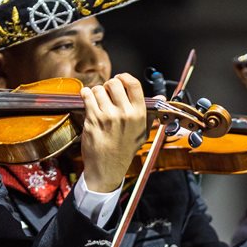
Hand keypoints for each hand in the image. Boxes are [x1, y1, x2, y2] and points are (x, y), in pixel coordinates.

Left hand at [79, 73, 147, 193]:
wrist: (107, 169)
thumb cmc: (124, 151)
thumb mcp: (142, 133)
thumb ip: (150, 113)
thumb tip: (161, 96)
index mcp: (139, 114)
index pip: (133, 84)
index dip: (124, 77)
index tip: (119, 79)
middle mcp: (124, 114)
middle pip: (114, 83)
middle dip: (108, 85)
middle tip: (107, 92)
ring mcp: (107, 117)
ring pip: (98, 89)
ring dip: (96, 92)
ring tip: (98, 100)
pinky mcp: (92, 120)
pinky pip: (87, 97)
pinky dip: (85, 95)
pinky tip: (88, 99)